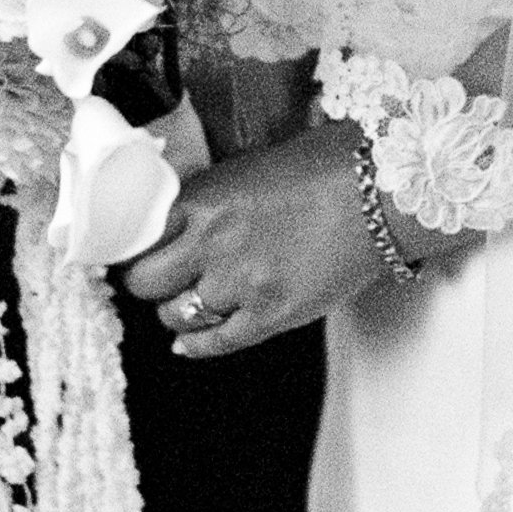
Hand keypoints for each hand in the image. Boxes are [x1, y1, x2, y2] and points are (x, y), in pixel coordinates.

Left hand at [119, 118, 390, 360]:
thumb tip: (171, 218)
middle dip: (146, 280)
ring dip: (176, 309)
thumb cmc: (323, 167)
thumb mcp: (246, 166)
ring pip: (175, 315)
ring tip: (188, 299)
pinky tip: (189, 342)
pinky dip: (196, 345)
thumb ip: (204, 196)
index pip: (135, 235)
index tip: (135, 247)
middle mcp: (214, 244)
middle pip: (143, 282)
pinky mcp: (272, 316)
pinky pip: (216, 342)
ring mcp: (242, 285)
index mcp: (204, 199)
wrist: (381, 193)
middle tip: (157, 276)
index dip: (132, 244)